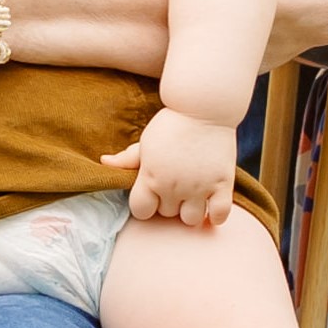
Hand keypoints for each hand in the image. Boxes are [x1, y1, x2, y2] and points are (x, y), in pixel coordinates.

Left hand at [112, 104, 236, 226]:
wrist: (204, 108)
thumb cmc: (171, 124)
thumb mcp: (145, 141)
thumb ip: (127, 158)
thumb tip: (104, 162)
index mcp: (151, 176)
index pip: (141, 211)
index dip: (145, 206)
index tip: (152, 195)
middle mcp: (174, 186)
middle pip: (167, 214)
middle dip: (168, 203)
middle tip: (174, 186)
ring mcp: (199, 187)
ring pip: (190, 219)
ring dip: (190, 210)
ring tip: (192, 196)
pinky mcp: (222, 184)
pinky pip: (220, 215)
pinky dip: (216, 215)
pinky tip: (211, 204)